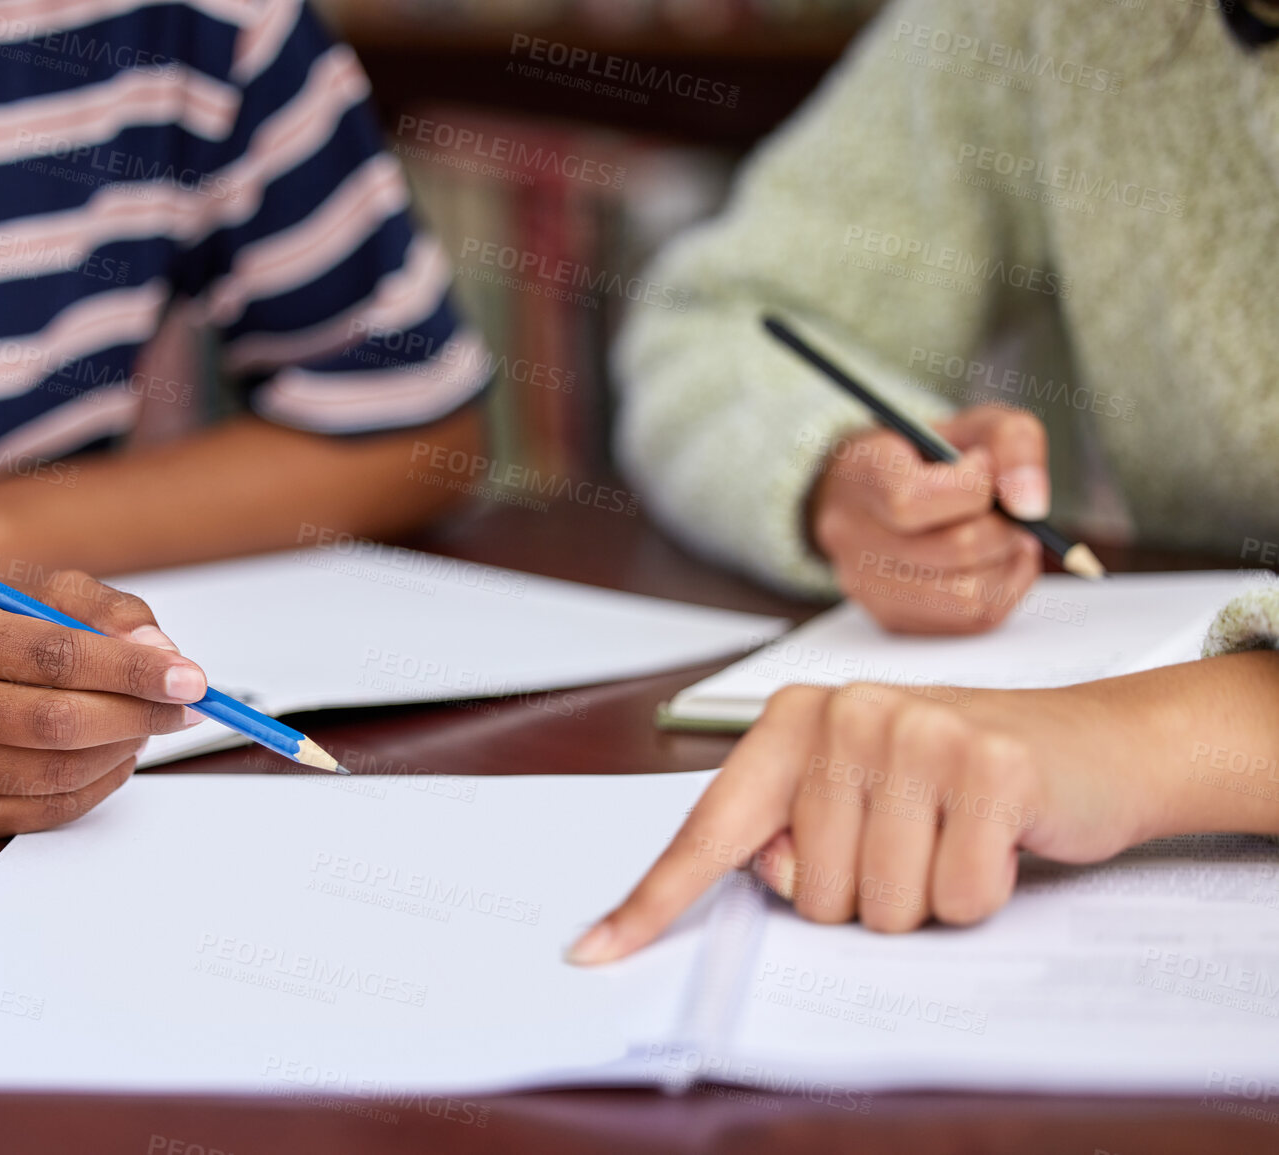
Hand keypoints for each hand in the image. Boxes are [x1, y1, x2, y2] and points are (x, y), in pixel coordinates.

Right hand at [0, 570, 206, 837]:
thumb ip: (105, 611)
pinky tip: (111, 754)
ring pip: (58, 772)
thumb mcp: (41, 595)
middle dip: (139, 715)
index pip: (56, 655)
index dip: (133, 671)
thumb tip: (160, 651)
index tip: (190, 678)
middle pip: (58, 722)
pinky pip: (47, 811)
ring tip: (143, 724)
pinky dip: (98, 785)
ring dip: (123, 750)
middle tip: (185, 707)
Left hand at [565, 657, 1278, 963]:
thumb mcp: (859, 795)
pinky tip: (1001, 839)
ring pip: (881, 909)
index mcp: (792, 721)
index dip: (654, 901)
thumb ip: (793, 833)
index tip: (594, 952)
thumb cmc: (958, 779)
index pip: (710, 829)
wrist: (1092, 744)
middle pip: (811, 896)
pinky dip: (984, 894)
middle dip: (869, 898)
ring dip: (928, 900)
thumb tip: (768, 878)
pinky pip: (957, 898)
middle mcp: (844, 715)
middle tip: (917, 842)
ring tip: (957, 837)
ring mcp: (916, 732)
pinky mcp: (989, 765)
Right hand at [810, 405, 1047, 634]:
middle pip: (955, 549)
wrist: (874, 491)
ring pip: (970, 596)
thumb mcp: (972, 426)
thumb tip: (1031, 506)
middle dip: (1003, 527)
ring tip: (1006, 536)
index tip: (982, 465)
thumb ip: (1012, 442)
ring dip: (1007, 563)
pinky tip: (998, 561)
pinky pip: (973, 619)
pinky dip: (1005, 588)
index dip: (971, 485)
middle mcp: (851, 535)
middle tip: (1007, 508)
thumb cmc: (928, 455)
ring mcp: (867, 584)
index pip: (910, 501)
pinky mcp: (891, 617)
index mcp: (860, 474)